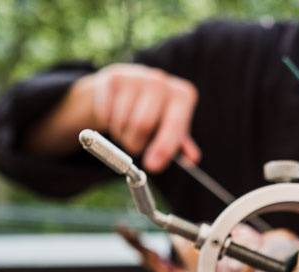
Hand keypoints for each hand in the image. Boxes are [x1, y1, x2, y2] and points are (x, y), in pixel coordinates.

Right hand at [86, 64, 200, 171]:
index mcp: (182, 96)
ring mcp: (136, 77)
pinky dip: (107, 123)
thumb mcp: (171, 126)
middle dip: (135, 144)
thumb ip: (180, 144)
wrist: (126, 87)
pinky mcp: (113, 78)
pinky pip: (106, 113)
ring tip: (126, 129)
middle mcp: (161, 81)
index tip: (152, 166)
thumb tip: (192, 159)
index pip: (174, 125)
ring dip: (121, 134)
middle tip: (134, 148)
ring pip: (122, 120)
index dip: (163, 147)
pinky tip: (114, 117)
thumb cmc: (154, 113)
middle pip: (142, 124)